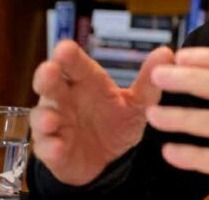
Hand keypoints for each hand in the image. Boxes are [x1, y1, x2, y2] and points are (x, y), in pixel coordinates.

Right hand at [30, 40, 173, 185]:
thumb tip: (166, 52)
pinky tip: (57, 147)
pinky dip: (50, 147)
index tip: (65, 48)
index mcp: (86, 82)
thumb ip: (149, 80)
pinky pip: (46, 148)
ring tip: (52, 119)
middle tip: (49, 71)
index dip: (68, 55)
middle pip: (50, 83)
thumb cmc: (117, 121)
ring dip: (44, 116)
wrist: (112, 160)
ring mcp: (56, 124)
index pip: (74, 64)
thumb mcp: (137, 103)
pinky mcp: (52, 150)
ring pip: (41, 116)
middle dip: (47, 77)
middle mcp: (65, 98)